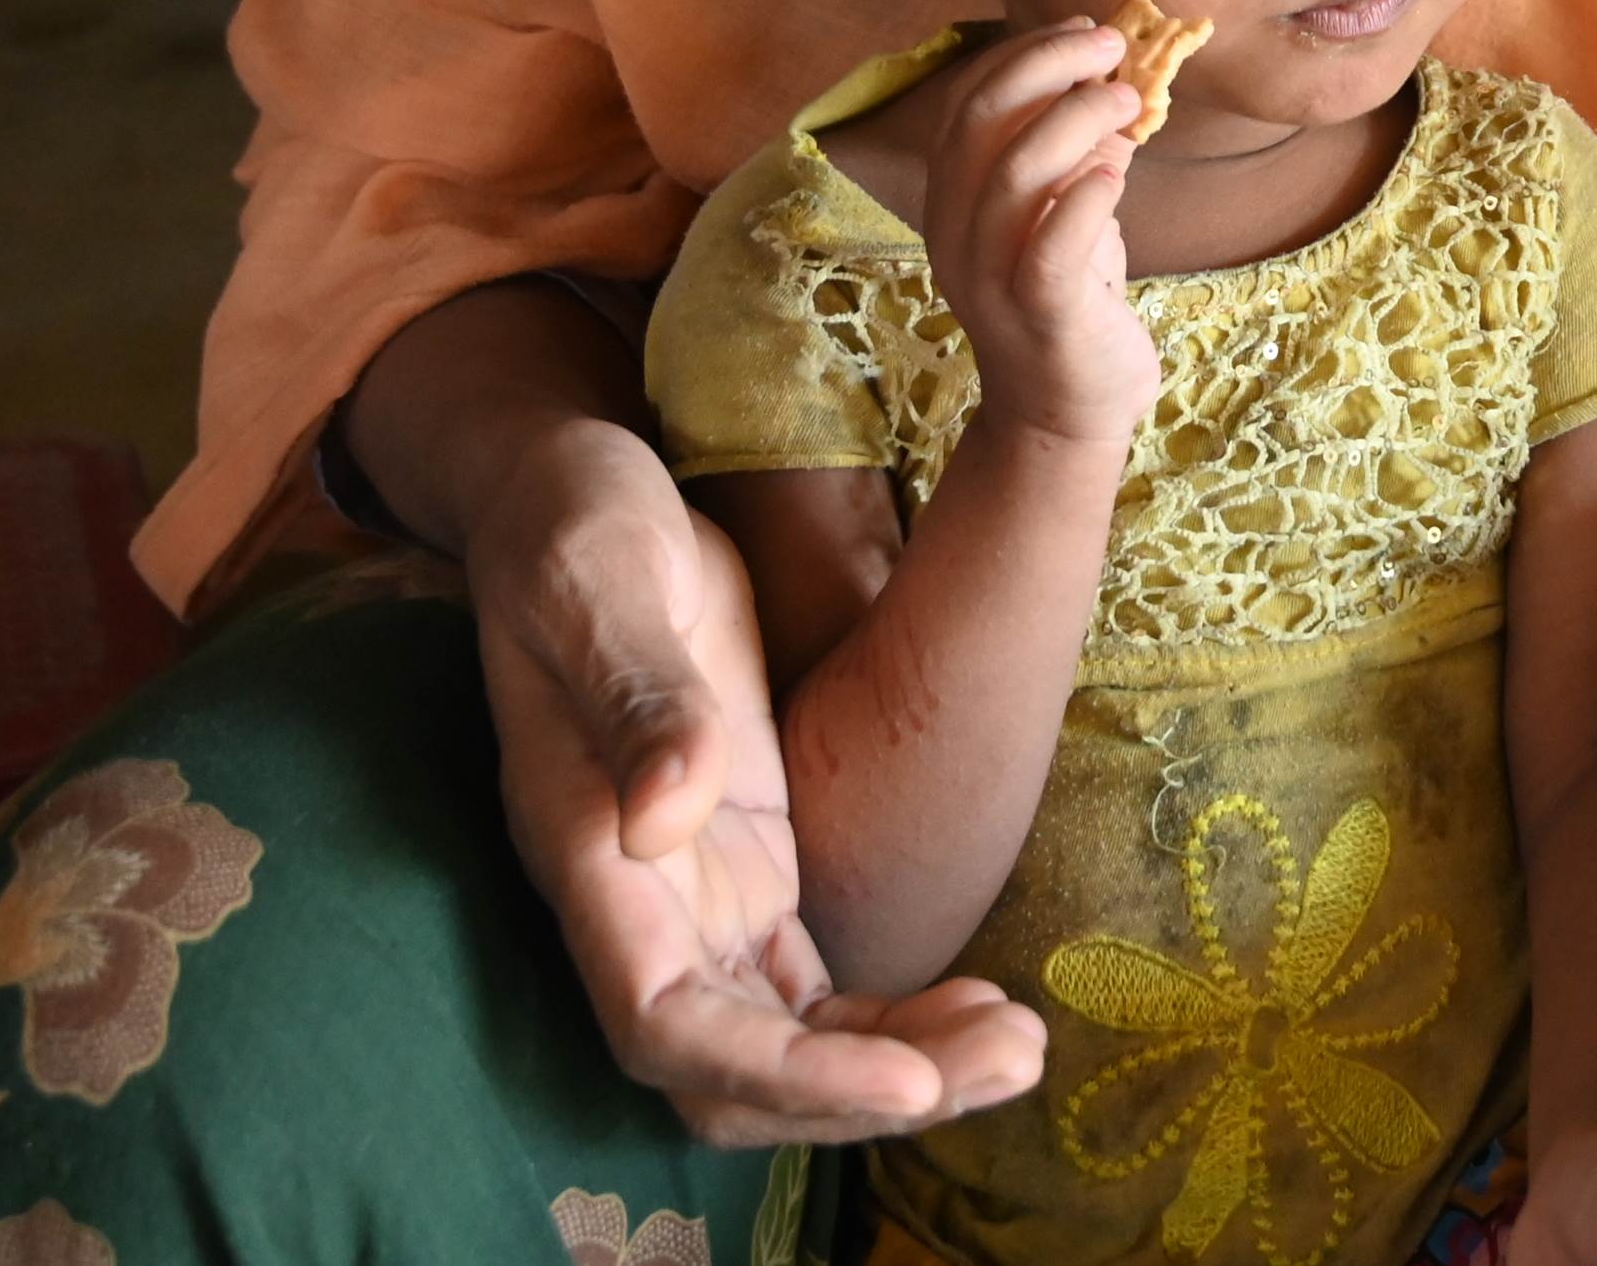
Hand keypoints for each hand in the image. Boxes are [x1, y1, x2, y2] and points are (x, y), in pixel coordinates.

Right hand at [465, 409, 1047, 1142]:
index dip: (781, 1075)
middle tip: (1011, 1058)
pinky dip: (895, 1021)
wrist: (576, 502)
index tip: (907, 1087)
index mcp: (584, 850)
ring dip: (899, 1068)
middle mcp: (636, 902)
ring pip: (788, 1046)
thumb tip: (666, 816)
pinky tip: (984, 1004)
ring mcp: (696, 897)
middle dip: (863, 1093)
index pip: (665, 1023)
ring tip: (1021, 1044)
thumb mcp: (597, 578)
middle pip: (735, 1073)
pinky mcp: (751, 872)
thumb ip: (636, 694)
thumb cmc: (576, 529)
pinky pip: (818, 992)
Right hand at [920, 19, 1162, 449]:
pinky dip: (1085, 197)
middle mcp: (954, 233)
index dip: (1021, 54)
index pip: (966, 103)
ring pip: (1015, 173)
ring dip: (1077, 119)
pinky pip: (1049, 246)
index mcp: (951, 200)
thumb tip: (1111, 82)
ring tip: (1128, 101)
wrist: (1064, 415)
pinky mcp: (1037, 315)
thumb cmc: (1069, 302)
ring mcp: (989, 276)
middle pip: (981, 121)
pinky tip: (1118, 170)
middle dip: (1048, 66)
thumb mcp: (1065, 215)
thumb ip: (1075, 156)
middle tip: (1110, 49)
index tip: (1080, 30)